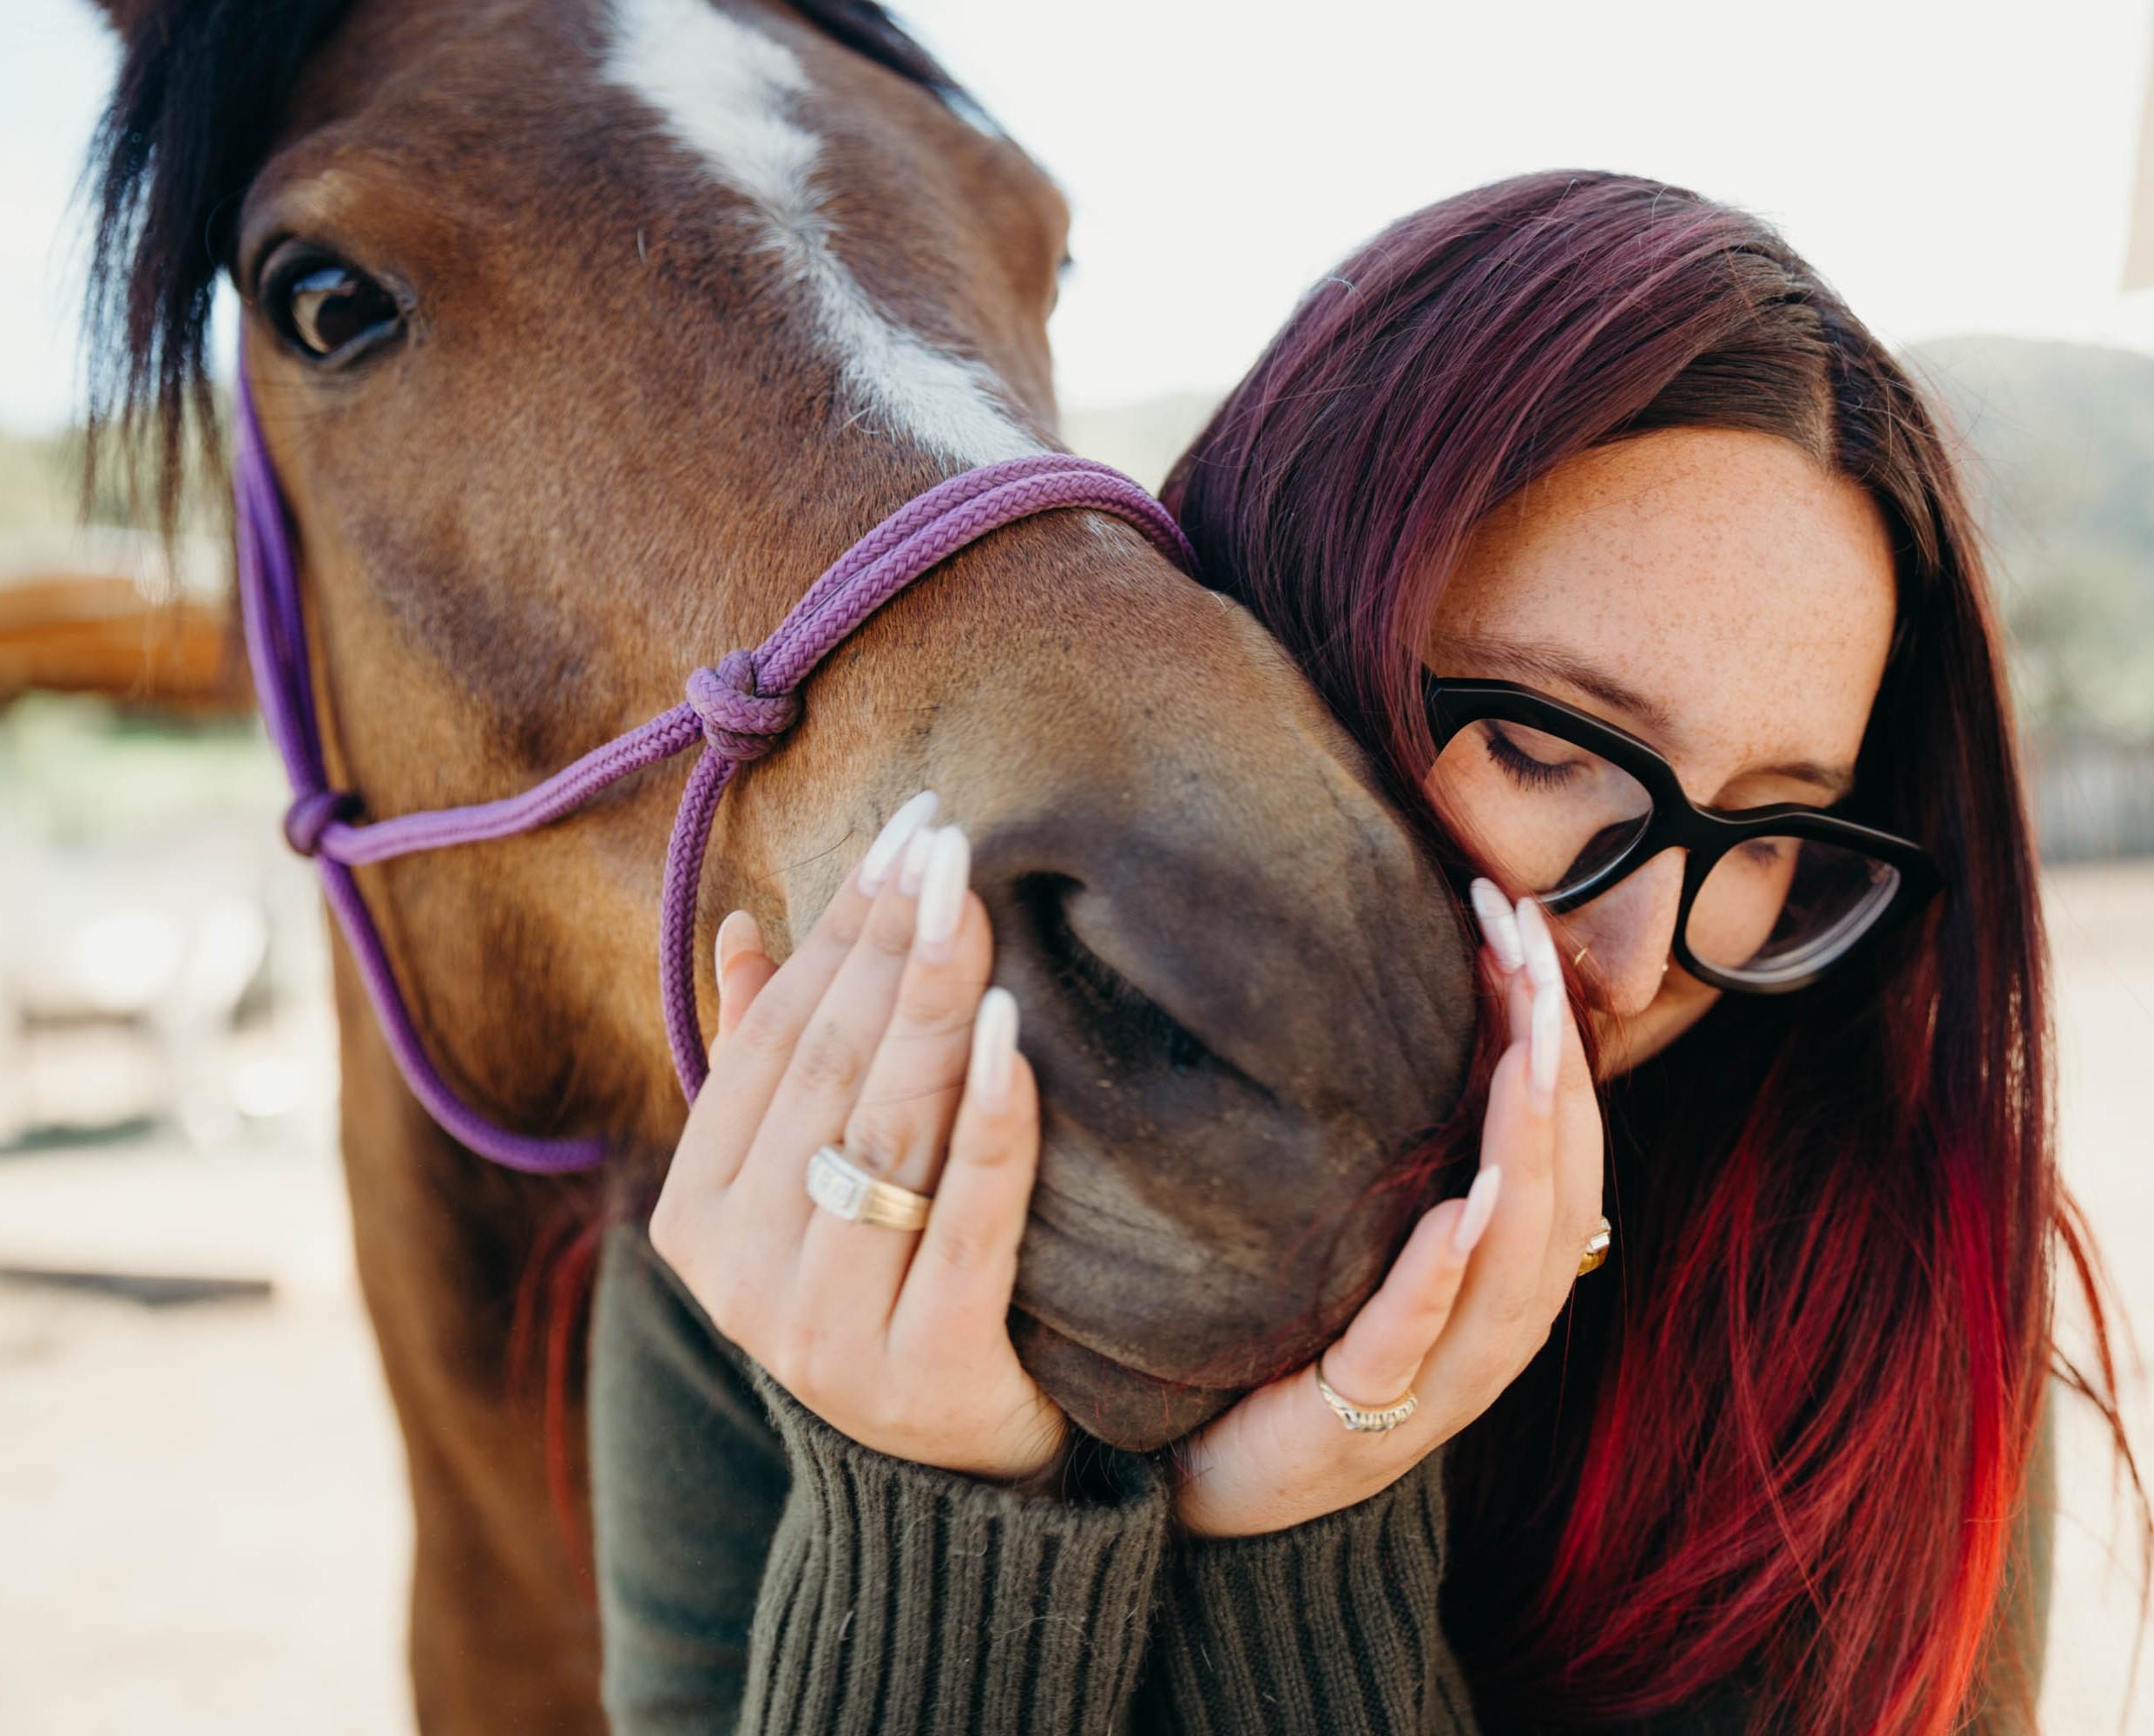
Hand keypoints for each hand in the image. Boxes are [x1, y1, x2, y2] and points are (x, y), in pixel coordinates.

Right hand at [648, 789, 1070, 1485]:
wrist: (944, 1493)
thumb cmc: (875, 1295)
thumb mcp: (799, 1192)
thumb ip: (765, 1067)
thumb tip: (742, 931)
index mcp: (697, 1218)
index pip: (770, 1044)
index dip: (836, 931)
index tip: (902, 833)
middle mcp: (743, 1277)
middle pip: (828, 1077)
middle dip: (890, 946)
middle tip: (947, 840)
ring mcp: (827, 1334)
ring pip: (887, 1138)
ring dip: (931, 1009)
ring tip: (972, 902)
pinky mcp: (927, 1375)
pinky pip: (965, 1228)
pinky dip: (992, 1128)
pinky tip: (1014, 1036)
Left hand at [1169, 877, 1603, 1537]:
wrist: (1212, 1484)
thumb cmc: (1290, 1338)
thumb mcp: (1356, 1227)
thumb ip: (1395, 1142)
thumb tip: (1385, 991)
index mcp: (1501, 1271)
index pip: (1559, 1137)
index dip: (1554, 1030)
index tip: (1518, 917)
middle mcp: (1493, 1324)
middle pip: (1560, 1184)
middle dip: (1552, 1058)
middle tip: (1525, 942)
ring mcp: (1438, 1381)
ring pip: (1518, 1261)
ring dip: (1526, 1148)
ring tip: (1525, 1049)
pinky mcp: (1361, 1421)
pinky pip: (1416, 1342)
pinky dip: (1444, 1273)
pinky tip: (1462, 1206)